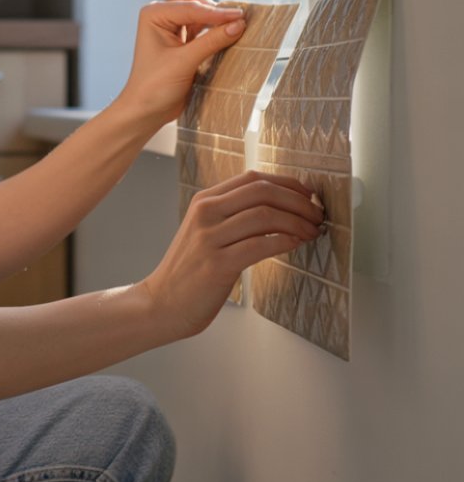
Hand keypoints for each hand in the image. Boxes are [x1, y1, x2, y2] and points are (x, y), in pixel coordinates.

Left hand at [118, 0, 245, 124]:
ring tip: (239, 29)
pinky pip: (204, 29)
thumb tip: (239, 24)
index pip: (191, 7)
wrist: (146, 110)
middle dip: (216, 12)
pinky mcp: (183, 40)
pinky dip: (216, 31)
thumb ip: (212, 41)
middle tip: (239, 23)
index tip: (241, 17)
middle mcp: (162, 15)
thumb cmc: (154, 86)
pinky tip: (229, 37)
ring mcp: (172, 27)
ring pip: (202, 14)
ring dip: (218, 21)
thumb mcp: (184, 62)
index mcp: (154, 14)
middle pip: (197, 2)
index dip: (217, 12)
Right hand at [138, 171, 324, 342]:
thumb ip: (234, 216)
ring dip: (297, 222)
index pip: (253, 179)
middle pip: (262, 191)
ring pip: (264, 216)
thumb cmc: (191, 270)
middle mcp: (205, 213)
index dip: (288, 184)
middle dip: (298, 201)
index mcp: (204, 201)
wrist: (163, 302)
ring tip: (312, 232)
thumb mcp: (206, 232)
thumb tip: (281, 208)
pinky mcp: (217, 264)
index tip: (309, 197)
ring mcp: (209, 238)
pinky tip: (296, 245)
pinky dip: (284, 241)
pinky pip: (259, 245)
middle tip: (318, 215)